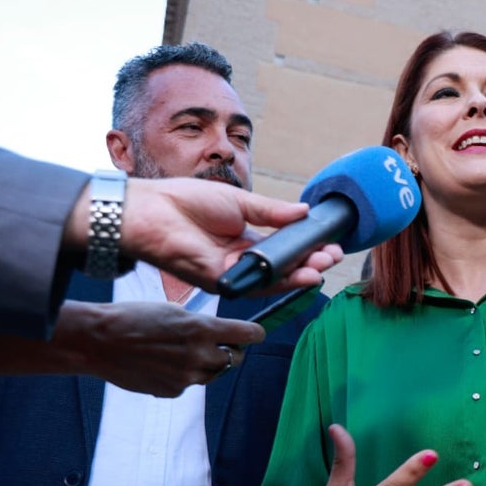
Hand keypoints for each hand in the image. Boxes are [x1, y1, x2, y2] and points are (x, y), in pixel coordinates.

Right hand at [50, 300, 261, 396]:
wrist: (99, 341)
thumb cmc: (133, 318)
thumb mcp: (174, 311)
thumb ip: (201, 325)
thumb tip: (220, 334)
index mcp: (201, 329)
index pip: (247, 334)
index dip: (254, 334)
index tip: (256, 334)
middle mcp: (198, 355)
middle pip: (234, 358)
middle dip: (230, 351)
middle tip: (219, 344)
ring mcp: (186, 377)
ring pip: (213, 374)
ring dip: (208, 364)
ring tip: (184, 352)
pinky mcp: (172, 391)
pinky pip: (189, 384)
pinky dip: (184, 376)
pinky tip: (165, 364)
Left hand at [116, 177, 344, 294]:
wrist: (152, 210)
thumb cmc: (185, 201)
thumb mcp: (239, 202)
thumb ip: (272, 212)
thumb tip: (304, 211)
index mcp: (243, 239)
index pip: (282, 248)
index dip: (306, 247)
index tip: (327, 241)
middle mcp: (240, 260)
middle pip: (283, 267)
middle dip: (311, 262)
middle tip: (333, 255)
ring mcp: (233, 273)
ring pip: (275, 279)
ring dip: (302, 274)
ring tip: (324, 265)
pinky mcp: (224, 282)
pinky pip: (257, 284)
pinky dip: (283, 281)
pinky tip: (303, 274)